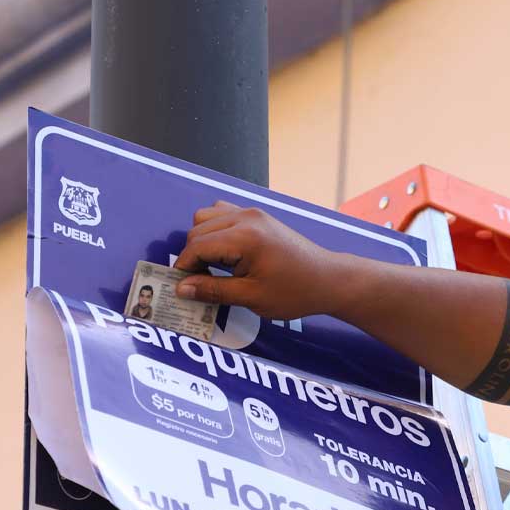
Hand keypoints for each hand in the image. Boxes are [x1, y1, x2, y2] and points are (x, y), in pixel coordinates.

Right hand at [174, 201, 348, 318]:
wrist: (328, 279)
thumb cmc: (295, 291)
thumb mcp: (252, 297)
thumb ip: (213, 290)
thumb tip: (181, 289)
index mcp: (244, 237)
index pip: (197, 246)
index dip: (184, 268)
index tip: (183, 288)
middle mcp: (246, 217)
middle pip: (198, 229)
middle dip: (192, 256)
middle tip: (200, 283)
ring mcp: (252, 213)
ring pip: (207, 217)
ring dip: (202, 241)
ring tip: (213, 268)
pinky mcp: (258, 216)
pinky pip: (223, 213)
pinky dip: (216, 230)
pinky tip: (226, 253)